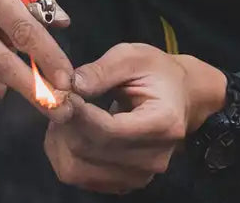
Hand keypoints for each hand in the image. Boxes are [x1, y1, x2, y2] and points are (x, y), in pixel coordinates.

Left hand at [44, 42, 226, 194]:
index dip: (78, 115)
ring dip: (60, 141)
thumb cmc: (157, 72)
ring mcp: (139, 176)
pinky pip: (80, 177)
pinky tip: (70, 129)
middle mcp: (153, 158)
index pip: (109, 130)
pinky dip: (65, 154)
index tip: (59, 94)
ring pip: (78, 171)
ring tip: (64, 114)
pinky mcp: (124, 183)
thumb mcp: (133, 56)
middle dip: (65, 124)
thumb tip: (71, 85)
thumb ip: (101, 70)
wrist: (181, 98)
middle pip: (91, 152)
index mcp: (162, 123)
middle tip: (58, 98)